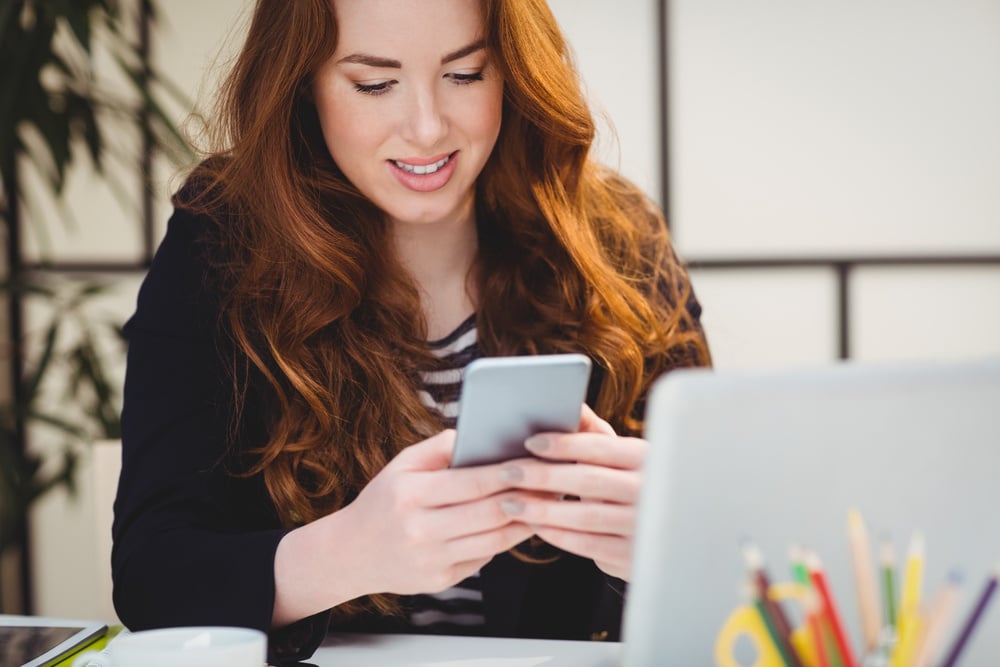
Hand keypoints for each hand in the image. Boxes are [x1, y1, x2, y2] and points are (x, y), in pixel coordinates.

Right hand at [335, 430, 534, 595]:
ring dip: (525, 522)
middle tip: (553, 483)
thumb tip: (482, 434)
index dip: (506, 473)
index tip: (533, 462)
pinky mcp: (441, 581)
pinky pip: (484, 558)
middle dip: (525, 497)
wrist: (351, 553)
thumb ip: (441, 448)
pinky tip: (522, 524)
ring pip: (494, 541)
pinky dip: (506, 541)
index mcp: (410, 495)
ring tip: (546, 503)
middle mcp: (420, 530)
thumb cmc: (384, 500)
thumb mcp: (402, 465)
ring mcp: (431, 560)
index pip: (470, 483)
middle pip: (488, 514)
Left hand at [496, 405, 645, 579]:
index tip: (530, 442)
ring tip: (511, 503)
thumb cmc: (637, 488)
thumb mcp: (627, 459)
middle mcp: (648, 490)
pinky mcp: (632, 556)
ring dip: (542, 509)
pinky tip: (536, 527)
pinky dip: (559, 535)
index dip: (564, 444)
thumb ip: (598, 434)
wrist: (675, 536)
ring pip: (584, 515)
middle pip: (587, 480)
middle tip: (508, 472)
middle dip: (542, 475)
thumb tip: (572, 405)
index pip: (600, 447)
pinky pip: (588, 545)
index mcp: (647, 458)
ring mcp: (642, 525)